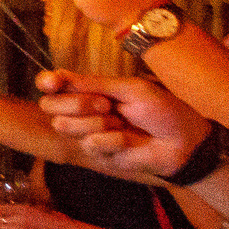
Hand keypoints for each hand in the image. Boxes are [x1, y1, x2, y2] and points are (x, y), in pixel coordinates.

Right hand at [36, 69, 210, 175]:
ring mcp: (88, 132)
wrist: (182, 142)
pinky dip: (111, 141)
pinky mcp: (97, 154)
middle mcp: (82, 110)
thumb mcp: (131, 89)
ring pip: (63, 126)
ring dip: (95, 123)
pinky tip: (128, 141)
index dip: (47, 82)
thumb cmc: (162, 110)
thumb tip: (59, 74)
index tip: (52, 83)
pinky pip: (89, 144)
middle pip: (49, 105)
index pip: (54, 84)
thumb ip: (94, 83)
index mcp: (90, 90)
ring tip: (120, 123)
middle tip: (105, 105)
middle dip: (75, 103)